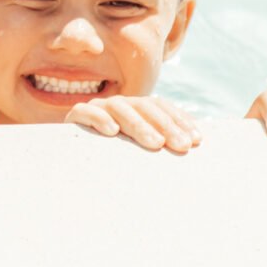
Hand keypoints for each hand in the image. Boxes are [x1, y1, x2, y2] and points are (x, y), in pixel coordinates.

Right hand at [65, 96, 201, 152]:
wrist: (70, 162)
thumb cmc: (113, 161)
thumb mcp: (139, 154)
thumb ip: (159, 148)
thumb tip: (192, 150)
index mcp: (136, 109)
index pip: (161, 107)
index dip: (179, 120)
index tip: (196, 141)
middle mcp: (119, 104)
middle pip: (144, 107)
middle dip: (166, 125)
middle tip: (180, 146)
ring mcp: (97, 108)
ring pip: (119, 107)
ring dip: (139, 124)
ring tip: (154, 144)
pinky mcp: (75, 116)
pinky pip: (85, 112)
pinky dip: (99, 118)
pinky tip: (112, 132)